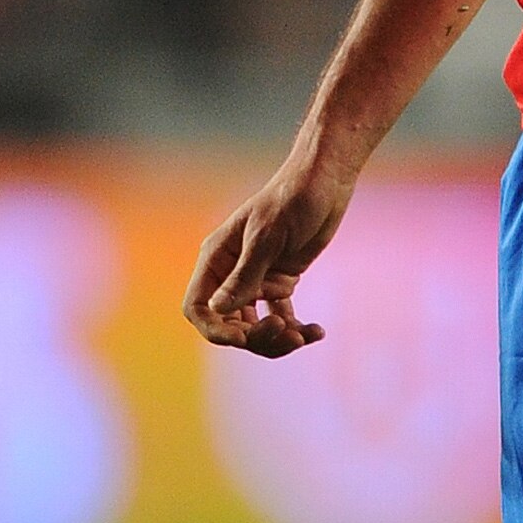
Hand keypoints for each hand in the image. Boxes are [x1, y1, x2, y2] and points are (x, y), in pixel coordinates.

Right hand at [182, 151, 355, 355]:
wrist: (325, 183)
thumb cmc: (292, 200)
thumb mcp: (266, 239)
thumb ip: (244, 276)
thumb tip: (217, 309)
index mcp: (217, 258)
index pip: (197, 307)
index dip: (215, 329)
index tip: (243, 338)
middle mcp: (231, 273)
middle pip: (229, 324)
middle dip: (255, 337)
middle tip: (287, 335)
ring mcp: (256, 280)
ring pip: (255, 326)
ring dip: (278, 339)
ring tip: (305, 337)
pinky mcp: (280, 282)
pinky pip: (281, 318)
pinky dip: (297, 329)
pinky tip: (317, 332)